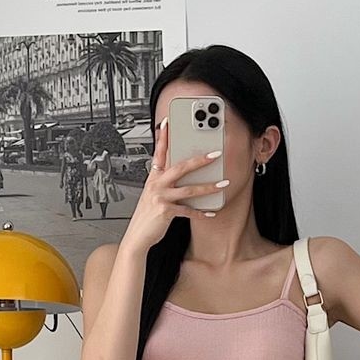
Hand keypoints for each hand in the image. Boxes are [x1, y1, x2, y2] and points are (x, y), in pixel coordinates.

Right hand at [122, 117, 223, 255]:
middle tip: (215, 154)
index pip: (159, 152)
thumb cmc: (146, 216)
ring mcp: (161, 197)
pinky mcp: (165, 212)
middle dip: (199, 160)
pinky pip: (188, 211)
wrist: (137, 236)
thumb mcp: (152, 195)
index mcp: (153, 177)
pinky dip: (201, 212)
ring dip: (208, 187)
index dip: (163, 137)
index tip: (168, 122)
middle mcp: (156, 184)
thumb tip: (179, 176)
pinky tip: (211, 212)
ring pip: (189, 190)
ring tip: (222, 184)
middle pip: (181, 167)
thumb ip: (163, 183)